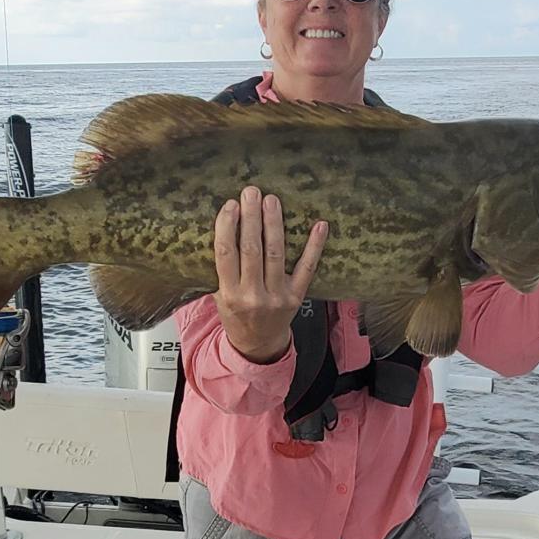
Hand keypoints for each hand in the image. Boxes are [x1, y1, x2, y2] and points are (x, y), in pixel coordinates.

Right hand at [212, 186, 328, 363]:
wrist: (258, 346)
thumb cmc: (236, 315)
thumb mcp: (219, 296)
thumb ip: (222, 269)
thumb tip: (223, 227)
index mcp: (229, 294)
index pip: (226, 254)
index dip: (227, 227)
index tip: (230, 205)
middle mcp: (253, 296)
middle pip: (251, 250)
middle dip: (251, 218)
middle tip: (251, 192)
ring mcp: (277, 296)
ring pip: (276, 254)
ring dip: (274, 224)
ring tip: (271, 200)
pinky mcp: (297, 296)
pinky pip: (307, 268)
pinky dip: (314, 246)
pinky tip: (319, 225)